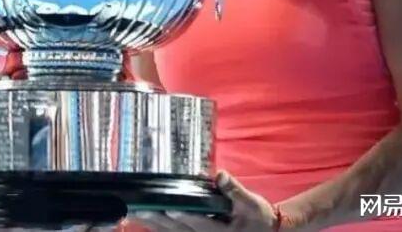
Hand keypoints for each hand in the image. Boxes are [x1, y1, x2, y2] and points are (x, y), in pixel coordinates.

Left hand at [128, 172, 278, 231]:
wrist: (267, 231)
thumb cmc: (259, 216)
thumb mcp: (252, 203)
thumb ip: (235, 190)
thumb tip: (220, 174)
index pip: (200, 224)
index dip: (184, 216)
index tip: (168, 208)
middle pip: (180, 231)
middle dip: (159, 220)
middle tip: (138, 210)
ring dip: (154, 225)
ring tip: (134, 214)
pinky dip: (161, 227)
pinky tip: (146, 220)